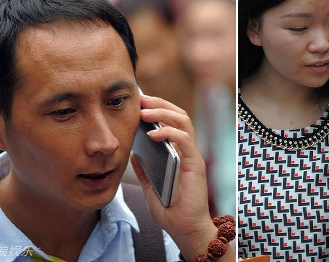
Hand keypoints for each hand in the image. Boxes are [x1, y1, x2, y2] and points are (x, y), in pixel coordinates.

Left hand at [130, 95, 217, 260]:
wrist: (184, 229)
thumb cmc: (172, 210)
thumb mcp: (151, 187)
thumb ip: (144, 169)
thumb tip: (132, 152)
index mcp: (177, 153)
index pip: (171, 121)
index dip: (157, 108)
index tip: (138, 102)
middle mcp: (187, 150)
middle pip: (179, 115)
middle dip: (159, 103)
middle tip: (140, 99)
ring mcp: (192, 156)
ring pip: (183, 122)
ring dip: (163, 113)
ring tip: (144, 112)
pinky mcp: (195, 164)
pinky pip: (184, 140)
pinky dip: (169, 132)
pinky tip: (153, 133)